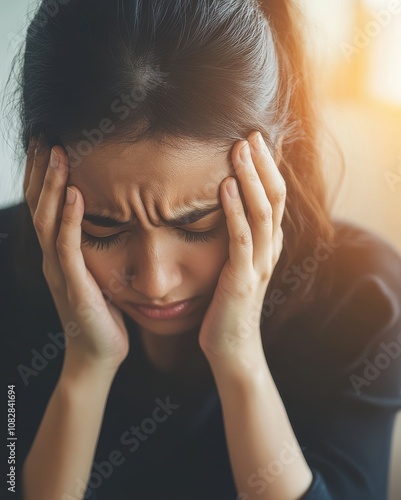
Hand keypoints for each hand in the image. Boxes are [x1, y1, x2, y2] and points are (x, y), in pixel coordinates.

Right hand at [24, 139, 128, 374]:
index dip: (45, 175)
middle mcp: (55, 258)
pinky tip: (74, 194)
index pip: (48, 206)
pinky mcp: (74, 285)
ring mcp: (60, 271)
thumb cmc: (104, 314)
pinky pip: (69, 247)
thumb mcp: (100, 275)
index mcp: (61, 254)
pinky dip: (69, 219)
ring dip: (50, 184)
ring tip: (56, 152)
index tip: (51, 144)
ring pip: (48, 219)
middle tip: (44, 135)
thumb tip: (118, 223)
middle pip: (40, 205)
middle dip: (40, 170)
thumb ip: (100, 250)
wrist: (99, 354)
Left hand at [198, 131, 285, 370]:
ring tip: (239, 149)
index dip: (269, 168)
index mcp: (269, 245)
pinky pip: (241, 238)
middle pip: (275, 198)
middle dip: (263, 164)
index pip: (275, 198)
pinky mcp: (241, 279)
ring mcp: (259, 264)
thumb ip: (241, 238)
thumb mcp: (238, 266)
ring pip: (262, 212)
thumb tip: (230, 209)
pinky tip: (224, 186)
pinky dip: (234, 210)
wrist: (232, 347)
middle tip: (251, 133)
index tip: (255, 139)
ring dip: (251, 178)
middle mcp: (270, 250)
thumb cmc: (230, 304)